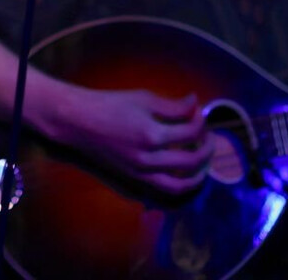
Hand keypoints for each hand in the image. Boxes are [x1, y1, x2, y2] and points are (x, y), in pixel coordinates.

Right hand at [44, 85, 215, 197]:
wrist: (78, 122)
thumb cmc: (109, 104)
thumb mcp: (143, 99)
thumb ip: (172, 106)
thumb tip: (195, 104)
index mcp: (152, 135)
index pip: (190, 131)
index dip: (200, 121)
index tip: (199, 111)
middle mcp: (149, 159)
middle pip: (192, 161)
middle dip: (207, 148)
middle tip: (209, 136)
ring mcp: (141, 173)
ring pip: (180, 184)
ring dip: (199, 175)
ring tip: (204, 162)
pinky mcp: (133, 179)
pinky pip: (163, 189)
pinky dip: (179, 184)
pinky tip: (185, 174)